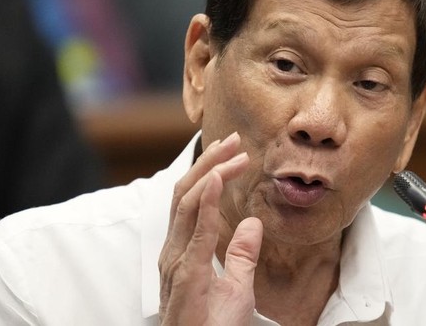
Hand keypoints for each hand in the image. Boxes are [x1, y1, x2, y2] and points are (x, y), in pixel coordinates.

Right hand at [158, 132, 263, 324]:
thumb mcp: (237, 287)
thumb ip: (241, 255)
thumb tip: (251, 224)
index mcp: (183, 251)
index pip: (192, 200)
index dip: (211, 171)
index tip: (234, 152)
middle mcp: (174, 252)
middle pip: (186, 194)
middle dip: (208, 162)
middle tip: (233, 140)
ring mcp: (176, 263)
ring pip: (186, 204)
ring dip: (210, 172)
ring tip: (232, 152)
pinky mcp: (186, 276)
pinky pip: (195, 233)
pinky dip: (203, 202)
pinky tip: (214, 180)